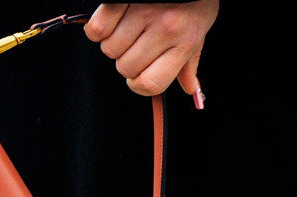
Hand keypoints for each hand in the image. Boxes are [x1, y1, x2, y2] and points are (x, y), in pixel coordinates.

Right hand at [85, 1, 218, 103]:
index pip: (150, 84)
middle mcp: (165, 29)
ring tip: (126, 29)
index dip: (139, 84)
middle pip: (125, 67)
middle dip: (126, 60)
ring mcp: (144, 12)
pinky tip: (111, 21)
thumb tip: (188, 87)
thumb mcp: (199, 31)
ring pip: (110, 49)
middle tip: (135, 44)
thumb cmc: (194, 2)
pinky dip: (98, 29)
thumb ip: (190, 61)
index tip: (138, 76)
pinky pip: (97, 28)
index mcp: (184, 43)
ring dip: (113, 43)